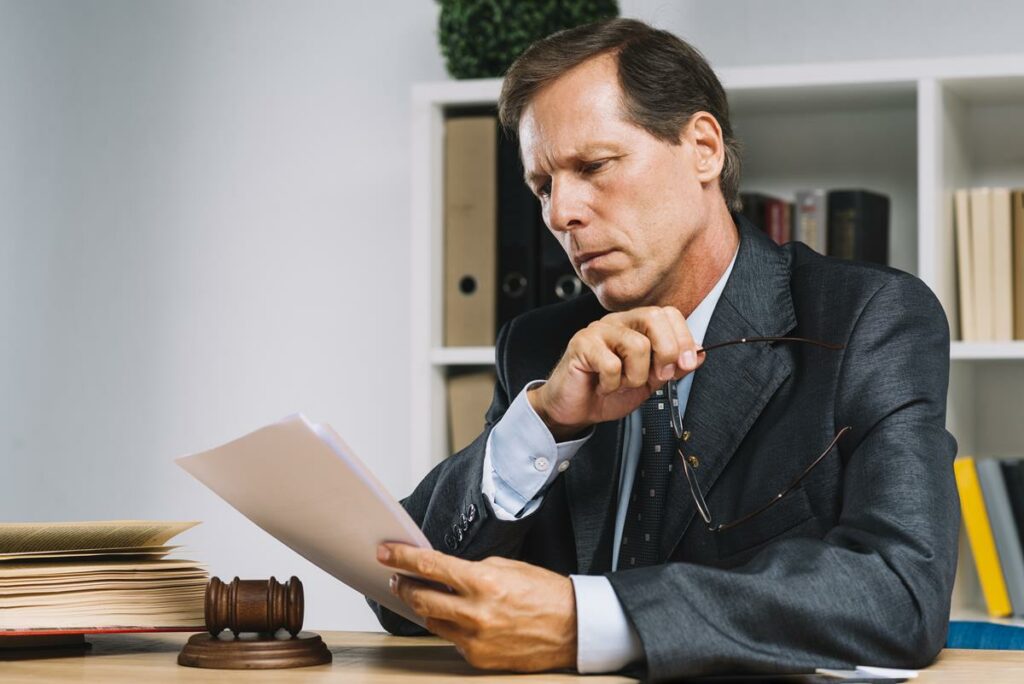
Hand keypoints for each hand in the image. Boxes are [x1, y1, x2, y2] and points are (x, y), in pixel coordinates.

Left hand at [377, 543, 576, 671]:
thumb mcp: (508, 567)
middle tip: (397, 576)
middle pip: (421, 597)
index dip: (403, 558)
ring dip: (423, 606)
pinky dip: (449, 626)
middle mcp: (475, 612)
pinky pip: (451, 639)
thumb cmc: (546, 594)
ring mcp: (475, 639)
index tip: (386, 553)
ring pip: (432, 621)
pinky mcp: (478, 658)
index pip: (430, 566)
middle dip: (404, 584)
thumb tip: (444, 572)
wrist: (572, 628)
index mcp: (483, 582)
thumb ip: (472, 570)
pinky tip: (454, 616)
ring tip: (421, 594)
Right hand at [529, 306, 703, 439]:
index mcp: (636, 326)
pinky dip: (613, 384)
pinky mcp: (581, 344)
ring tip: (622, 383)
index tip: (686, 364)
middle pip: (654, 317)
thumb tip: (700, 353)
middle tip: (657, 376)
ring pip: (636, 345)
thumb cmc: (608, 391)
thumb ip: (673, 366)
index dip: (683, 338)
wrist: (577, 410)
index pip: (668, 314)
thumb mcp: (650, 381)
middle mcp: (618, 322)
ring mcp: (598, 331)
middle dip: (666, 352)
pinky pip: (612, 364)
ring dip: (635, 376)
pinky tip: (604, 385)